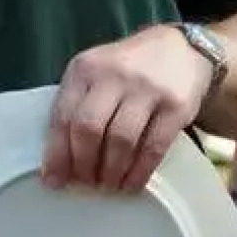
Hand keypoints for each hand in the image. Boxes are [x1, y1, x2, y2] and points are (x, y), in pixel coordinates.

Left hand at [43, 25, 214, 192]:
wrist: (182, 50)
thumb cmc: (132, 69)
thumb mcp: (98, 73)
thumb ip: (81, 102)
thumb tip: (64, 155)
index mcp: (85, 69)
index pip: (64, 115)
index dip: (57, 153)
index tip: (54, 180)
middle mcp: (113, 76)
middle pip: (89, 128)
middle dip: (84, 163)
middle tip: (86, 184)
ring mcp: (147, 91)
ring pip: (121, 140)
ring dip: (112, 170)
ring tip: (109, 186)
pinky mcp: (175, 107)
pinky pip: (154, 147)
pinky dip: (140, 171)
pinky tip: (133, 184)